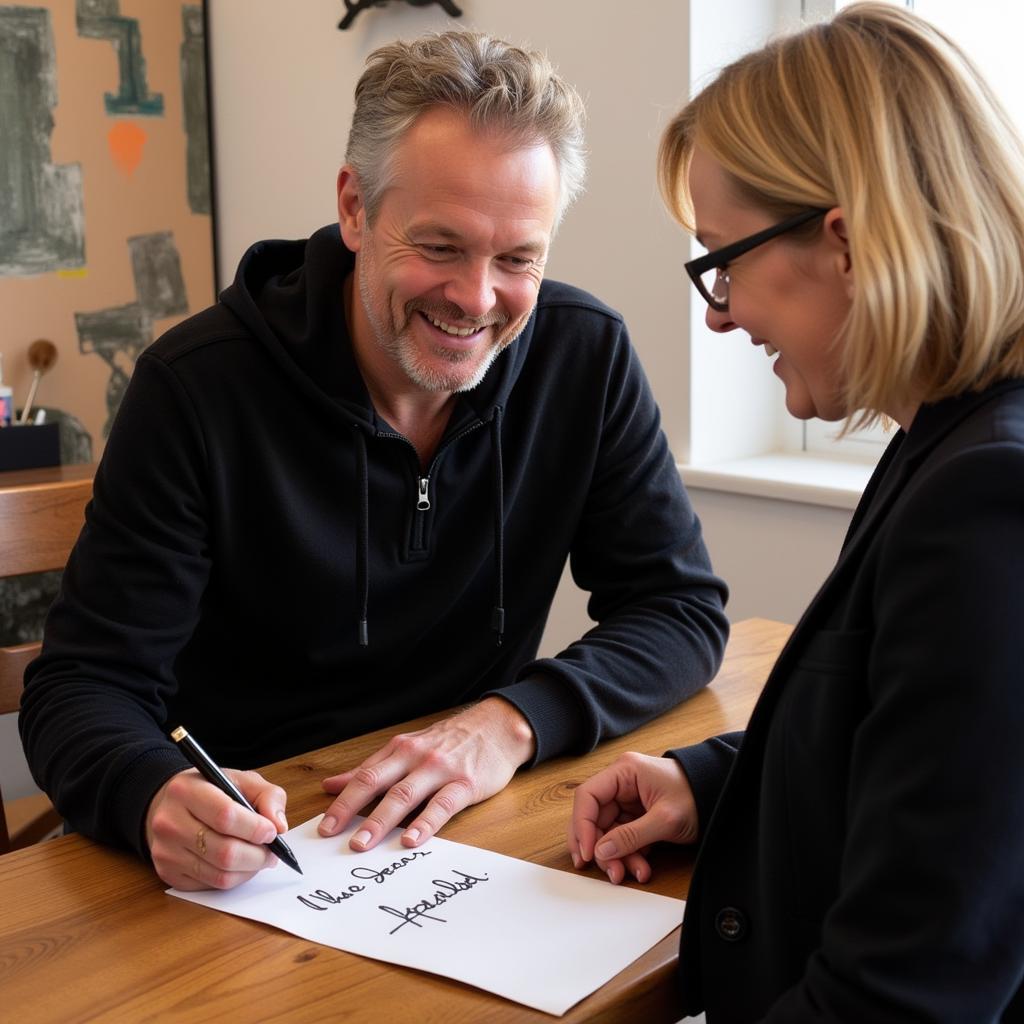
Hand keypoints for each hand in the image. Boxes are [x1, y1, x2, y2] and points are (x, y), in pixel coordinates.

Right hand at [145, 767, 288, 890]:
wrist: (170, 803)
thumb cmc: (211, 790)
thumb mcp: (241, 780)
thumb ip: (268, 796)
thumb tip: (279, 826)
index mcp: (186, 790)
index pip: (225, 816)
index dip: (255, 828)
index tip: (272, 832)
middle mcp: (169, 822)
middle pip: (224, 851)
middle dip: (258, 855)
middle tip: (272, 851)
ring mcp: (165, 851)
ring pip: (219, 874)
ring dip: (249, 869)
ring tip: (260, 858)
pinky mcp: (167, 873)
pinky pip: (210, 885)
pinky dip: (234, 878)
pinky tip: (240, 865)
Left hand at [318, 696, 535, 850]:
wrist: (497, 726)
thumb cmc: (451, 741)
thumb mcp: (408, 747)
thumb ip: (372, 768)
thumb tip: (331, 785)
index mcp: (399, 750)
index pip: (363, 776)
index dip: (341, 801)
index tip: (322, 826)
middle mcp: (415, 757)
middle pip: (376, 783)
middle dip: (351, 810)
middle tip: (332, 835)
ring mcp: (440, 770)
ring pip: (404, 795)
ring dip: (380, 821)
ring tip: (363, 844)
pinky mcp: (464, 783)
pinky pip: (442, 805)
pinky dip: (425, 823)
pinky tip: (412, 840)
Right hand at [568, 751, 698, 883]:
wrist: (721, 797)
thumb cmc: (696, 796)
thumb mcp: (665, 819)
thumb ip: (631, 836)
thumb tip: (600, 852)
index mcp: (624, 772)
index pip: (587, 796)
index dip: (582, 826)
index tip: (587, 853)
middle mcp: (622, 784)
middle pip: (594, 818)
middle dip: (600, 847)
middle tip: (606, 871)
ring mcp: (629, 800)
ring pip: (608, 832)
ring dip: (617, 856)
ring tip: (630, 874)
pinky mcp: (637, 816)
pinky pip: (623, 838)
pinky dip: (629, 855)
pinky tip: (641, 868)